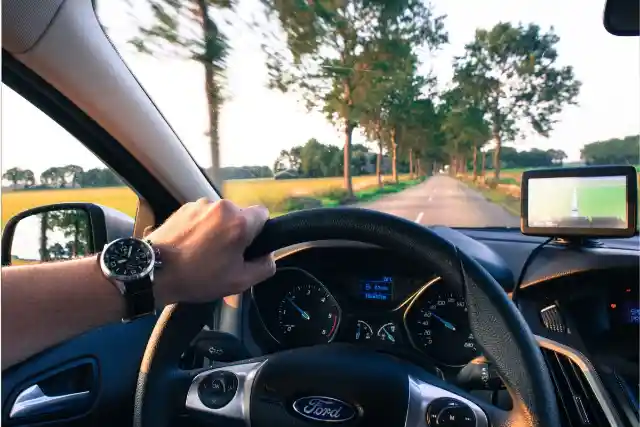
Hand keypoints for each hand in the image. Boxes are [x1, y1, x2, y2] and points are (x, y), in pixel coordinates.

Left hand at [146, 199, 274, 305]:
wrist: (154, 271)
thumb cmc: (198, 278)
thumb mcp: (239, 282)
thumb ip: (265, 267)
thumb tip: (268, 256)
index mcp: (240, 222)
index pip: (263, 214)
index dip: (259, 232)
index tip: (247, 248)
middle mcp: (223, 206)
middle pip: (240, 215)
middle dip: (236, 232)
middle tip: (225, 255)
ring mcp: (201, 204)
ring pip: (221, 216)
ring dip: (218, 229)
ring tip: (204, 252)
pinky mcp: (185, 207)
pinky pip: (203, 215)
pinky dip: (202, 227)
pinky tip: (191, 245)